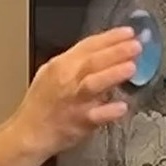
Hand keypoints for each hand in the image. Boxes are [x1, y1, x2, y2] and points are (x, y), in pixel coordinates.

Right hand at [11, 27, 142, 157]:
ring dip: (113, 74)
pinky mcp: (80, 122)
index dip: (110, 37)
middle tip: (136, 45)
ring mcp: (75, 101)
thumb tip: (101, 51)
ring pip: (94, 84)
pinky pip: (97, 116)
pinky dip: (110, 111)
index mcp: (61, 65)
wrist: (29, 132)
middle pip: (93, 61)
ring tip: (132, 67)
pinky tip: (123, 106)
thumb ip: (74, 62)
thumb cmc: (41, 104)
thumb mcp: (51, 73)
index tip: (128, 32)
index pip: (88, 45)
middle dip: (116, 51)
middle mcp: (68, 80)